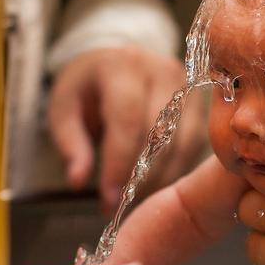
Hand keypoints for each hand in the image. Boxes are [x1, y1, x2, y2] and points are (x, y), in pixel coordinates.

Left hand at [48, 46, 206, 213]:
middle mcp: (160, 70)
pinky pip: (195, 145)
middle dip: (142, 176)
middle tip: (123, 205)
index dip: (120, 162)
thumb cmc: (87, 87)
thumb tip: (79, 181)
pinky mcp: (201, 102)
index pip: (127, 118)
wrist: (117, 59)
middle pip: (160, 133)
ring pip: (184, 142)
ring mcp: (187, 85)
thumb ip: (70, 143)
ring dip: (163, 177)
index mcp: (121, 66)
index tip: (110, 198)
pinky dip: (177, 170)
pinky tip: (157, 184)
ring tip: (139, 199)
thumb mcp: (64, 108)